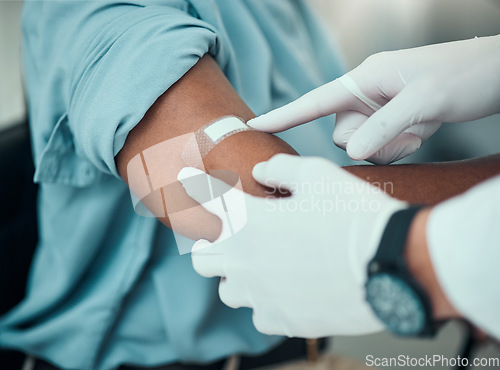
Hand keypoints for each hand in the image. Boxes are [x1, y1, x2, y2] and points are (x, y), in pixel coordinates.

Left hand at [178, 154, 406, 336]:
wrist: (391, 263)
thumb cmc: (354, 213)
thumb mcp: (318, 175)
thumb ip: (279, 170)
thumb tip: (258, 172)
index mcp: (250, 222)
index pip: (207, 201)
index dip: (193, 186)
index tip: (185, 179)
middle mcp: (246, 262)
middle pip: (201, 258)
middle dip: (208, 243)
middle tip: (225, 235)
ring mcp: (262, 296)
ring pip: (227, 290)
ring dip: (234, 275)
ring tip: (255, 264)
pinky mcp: (284, 321)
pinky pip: (258, 313)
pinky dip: (263, 300)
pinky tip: (281, 289)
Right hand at [248, 35, 499, 163]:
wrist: (496, 75)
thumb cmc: (464, 75)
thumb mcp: (424, 100)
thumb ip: (382, 127)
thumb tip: (350, 152)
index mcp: (365, 78)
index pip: (315, 101)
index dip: (284, 115)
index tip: (253, 125)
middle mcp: (366, 95)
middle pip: (342, 134)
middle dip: (371, 139)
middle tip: (408, 125)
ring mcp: (378, 110)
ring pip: (361, 146)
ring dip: (389, 145)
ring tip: (419, 126)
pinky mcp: (391, 123)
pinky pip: (379, 149)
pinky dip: (399, 147)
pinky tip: (422, 130)